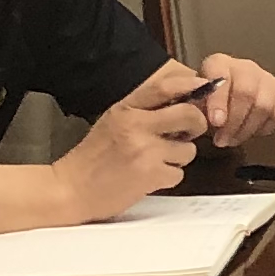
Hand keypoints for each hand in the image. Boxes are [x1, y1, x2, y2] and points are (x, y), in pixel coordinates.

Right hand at [58, 63, 209, 218]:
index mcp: (125, 109)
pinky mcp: (150, 175)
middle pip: (189, 114)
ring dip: (178, 157)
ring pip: (189, 149)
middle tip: (188, 133)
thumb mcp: (113, 121)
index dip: (191, 85)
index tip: (204, 88)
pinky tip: (148, 177)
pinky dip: (167, 177)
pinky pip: (179, 173)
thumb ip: (144, 110)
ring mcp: (144, 150)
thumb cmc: (94, 156)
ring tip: (154, 161)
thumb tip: (186, 100)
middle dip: (197, 125)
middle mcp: (136, 125)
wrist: (70, 190)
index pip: (165, 86)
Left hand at [189, 54, 274, 147]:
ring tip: (233, 140)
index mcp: (219, 63)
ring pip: (264, 105)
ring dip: (247, 129)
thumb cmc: (206, 103)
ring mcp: (267, 77)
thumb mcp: (193, 103)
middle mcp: (246, 66)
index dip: (219, 100)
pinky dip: (265, 128)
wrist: (223, 103)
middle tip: (222, 140)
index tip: (216, 122)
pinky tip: (251, 132)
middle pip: (246, 92)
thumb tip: (198, 118)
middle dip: (234, 122)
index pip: (221, 76)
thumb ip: (194, 106)